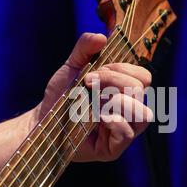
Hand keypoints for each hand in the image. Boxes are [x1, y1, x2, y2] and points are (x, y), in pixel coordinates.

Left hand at [31, 33, 152, 161]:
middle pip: (142, 90)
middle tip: (89, 83)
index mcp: (126, 92)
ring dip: (117, 101)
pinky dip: (113, 121)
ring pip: (143, 113)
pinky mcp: (114, 149)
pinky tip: (96, 117)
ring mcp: (124, 131)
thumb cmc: (61, 95)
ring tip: (94, 101)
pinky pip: (127, 133)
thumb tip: (102, 37)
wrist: (42, 119)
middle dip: (114, 81)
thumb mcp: (71, 67)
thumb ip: (85, 49)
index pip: (144, 77)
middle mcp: (130, 111)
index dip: (122, 69)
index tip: (95, 71)